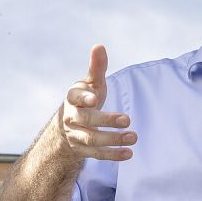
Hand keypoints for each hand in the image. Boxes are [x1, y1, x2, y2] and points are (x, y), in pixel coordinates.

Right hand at [61, 45, 137, 160]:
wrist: (68, 127)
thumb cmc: (85, 99)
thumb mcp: (90, 83)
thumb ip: (96, 68)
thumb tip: (99, 46)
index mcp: (72, 99)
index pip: (75, 98)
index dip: (84, 99)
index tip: (95, 99)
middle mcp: (71, 118)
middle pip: (86, 120)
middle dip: (106, 120)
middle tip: (127, 119)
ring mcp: (76, 135)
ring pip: (92, 139)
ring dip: (113, 139)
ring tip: (134, 137)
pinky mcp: (83, 150)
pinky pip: (97, 154)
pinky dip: (113, 155)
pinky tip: (129, 153)